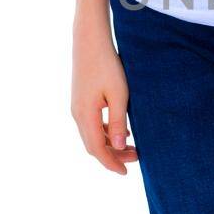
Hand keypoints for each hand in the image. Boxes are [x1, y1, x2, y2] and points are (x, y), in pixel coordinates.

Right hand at [71, 29, 136, 174]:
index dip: (111, 163)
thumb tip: (117, 147)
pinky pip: (92, 124)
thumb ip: (117, 122)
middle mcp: (77, 114)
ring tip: (131, 146)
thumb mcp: (118, 94)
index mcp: (85, 115)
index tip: (126, 172)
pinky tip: (121, 130)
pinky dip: (105, 132)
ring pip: (92, 135)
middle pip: (93, 145)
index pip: (97, 149)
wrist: (90, 41)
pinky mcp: (81, 100)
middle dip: (113, 155)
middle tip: (136, 158)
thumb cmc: (107, 65)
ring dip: (110, 144)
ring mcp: (77, 107)